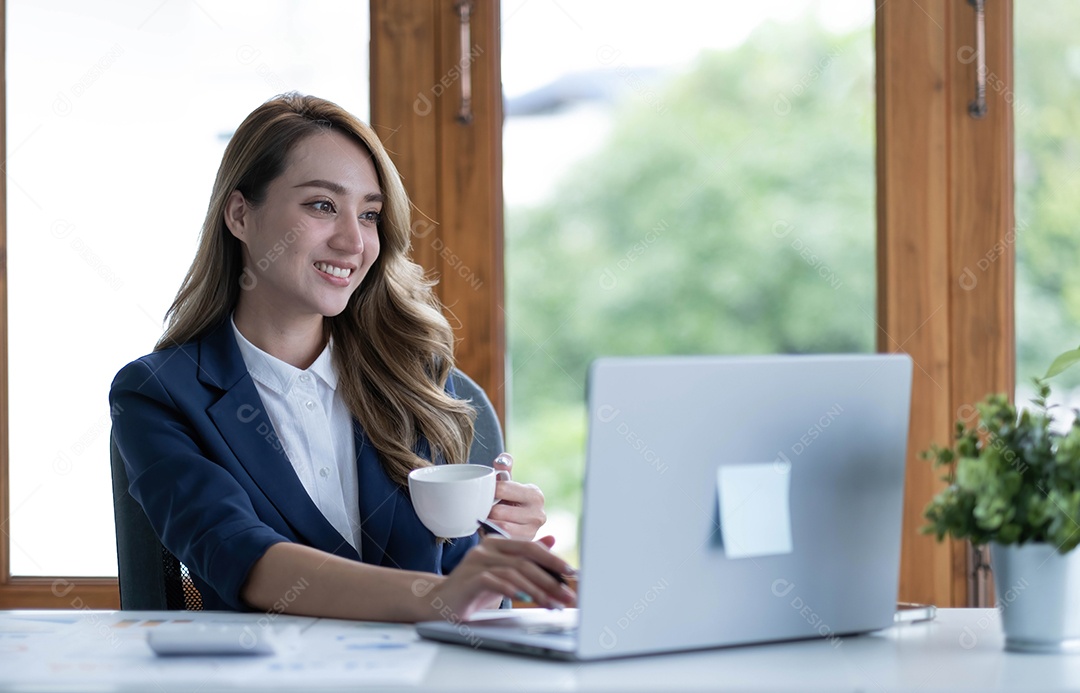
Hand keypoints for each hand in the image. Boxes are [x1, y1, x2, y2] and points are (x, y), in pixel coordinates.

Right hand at [423, 535, 575, 620]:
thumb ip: (525, 558)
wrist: (438, 604)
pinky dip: (512, 590)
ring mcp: (476, 562)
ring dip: (537, 589)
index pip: (530, 548)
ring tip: (551, 603)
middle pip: (526, 559)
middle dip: (550, 578)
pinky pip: (494, 581)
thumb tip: (552, 541)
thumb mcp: (504, 573)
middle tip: (567, 594)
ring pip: (514, 571)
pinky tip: (525, 599)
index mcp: (497, 543)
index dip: (553, 560)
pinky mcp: (468, 579)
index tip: (571, 574)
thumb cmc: (473, 590)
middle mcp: (486, 548)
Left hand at [487, 453, 545, 539]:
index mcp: (534, 494)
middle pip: (499, 511)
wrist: (519, 526)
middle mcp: (539, 514)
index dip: (488, 491)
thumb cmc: (510, 502)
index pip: (502, 488)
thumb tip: (501, 460)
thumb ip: (504, 468)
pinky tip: (487, 531)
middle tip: (478, 510)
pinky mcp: (523, 546)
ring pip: (500, 527)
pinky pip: (501, 540)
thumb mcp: (508, 484)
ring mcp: (533, 532)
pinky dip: (491, 535)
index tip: (482, 493)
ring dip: (487, 524)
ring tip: (481, 520)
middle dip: (486, 510)